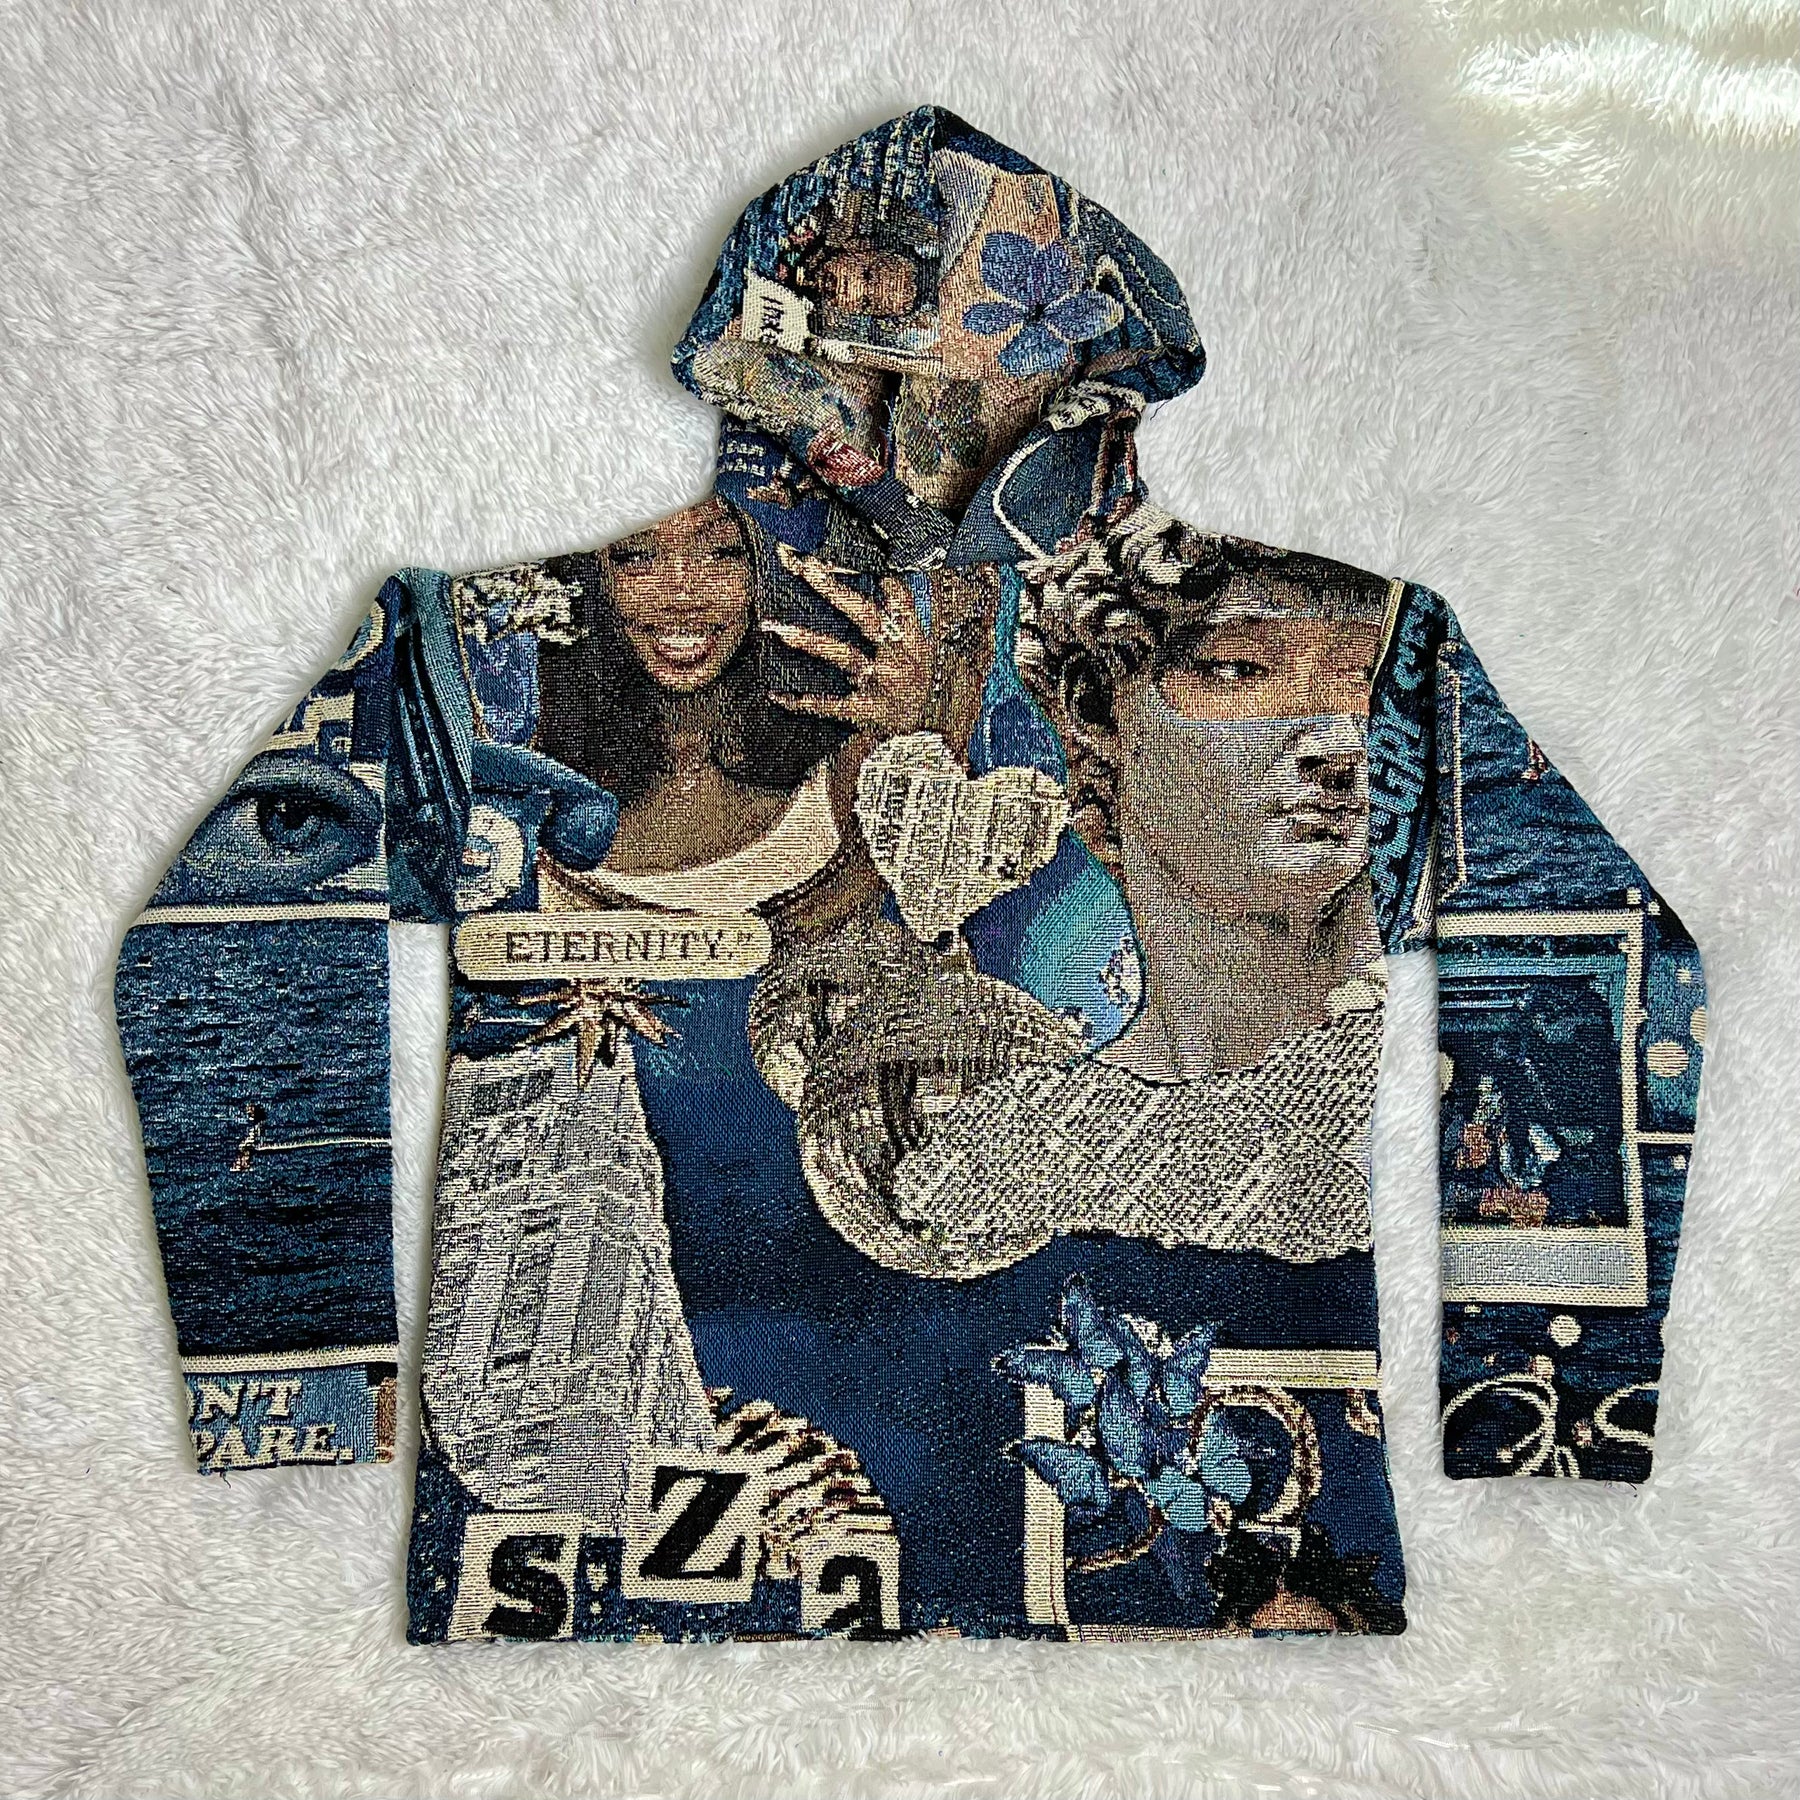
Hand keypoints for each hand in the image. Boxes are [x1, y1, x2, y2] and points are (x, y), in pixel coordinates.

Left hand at [765, 544, 933, 739]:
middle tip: (806, 569)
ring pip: (845, 655)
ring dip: (809, 640)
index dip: (869, 574)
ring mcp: (884, 684)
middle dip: (835, 590)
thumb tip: (886, 579)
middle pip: (866, 617)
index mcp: (914, 639)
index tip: (839, 557)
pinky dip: (805, 702)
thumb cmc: (917, 688)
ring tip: (776, 627)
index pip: (898, 598)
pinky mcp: (868, 711)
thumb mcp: (921, 652)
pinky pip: (833, 705)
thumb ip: (906, 618)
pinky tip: (777, 695)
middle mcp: (901, 657)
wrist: (926, 737)